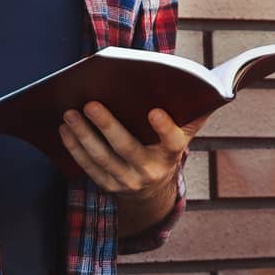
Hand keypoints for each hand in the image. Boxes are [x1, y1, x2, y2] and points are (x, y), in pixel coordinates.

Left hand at [57, 102, 207, 199]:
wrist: (153, 189)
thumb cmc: (165, 146)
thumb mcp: (183, 132)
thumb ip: (192, 111)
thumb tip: (209, 85)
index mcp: (172, 153)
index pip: (173, 141)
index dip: (165, 128)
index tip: (154, 111)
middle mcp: (151, 170)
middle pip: (126, 148)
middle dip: (107, 125)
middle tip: (89, 103)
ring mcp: (128, 182)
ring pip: (102, 158)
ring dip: (83, 135)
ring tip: (69, 113)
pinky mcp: (108, 186)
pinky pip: (89, 167)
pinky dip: (75, 148)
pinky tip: (65, 129)